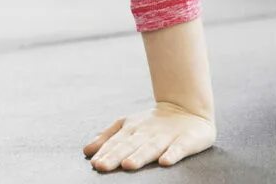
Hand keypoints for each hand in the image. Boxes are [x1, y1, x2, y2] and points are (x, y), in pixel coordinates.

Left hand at [84, 103, 214, 171]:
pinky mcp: (187, 140)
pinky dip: (173, 154)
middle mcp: (147, 132)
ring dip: (140, 155)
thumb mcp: (127, 126)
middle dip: (115, 155)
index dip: (105, 153)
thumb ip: (107, 137)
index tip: (95, 163)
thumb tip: (87, 151)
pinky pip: (180, 148)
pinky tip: (165, 161)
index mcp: (132, 129)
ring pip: (151, 147)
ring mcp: (167, 136)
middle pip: (130, 145)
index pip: (116, 142)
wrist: (188, 109)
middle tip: (102, 166)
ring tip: (128, 165)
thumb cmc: (153, 124)